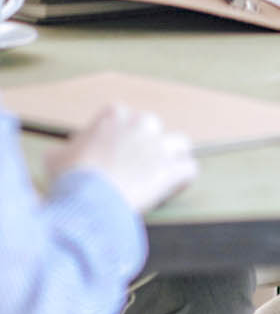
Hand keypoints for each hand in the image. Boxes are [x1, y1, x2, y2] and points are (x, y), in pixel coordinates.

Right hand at [45, 102, 195, 212]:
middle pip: (151, 128)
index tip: (112, 155)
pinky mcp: (171, 168)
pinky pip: (189, 169)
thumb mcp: (56, 158)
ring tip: (160, 176)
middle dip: (145, 146)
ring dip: (171, 158)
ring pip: (178, 144)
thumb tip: (63, 154)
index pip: (123, 118)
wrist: (89, 197)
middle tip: (134, 168)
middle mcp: (140, 123)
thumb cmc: (71, 177)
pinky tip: (173, 189)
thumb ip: (65, 150)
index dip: (118, 138)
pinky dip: (183, 179)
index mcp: (114, 115)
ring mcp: (159, 145)